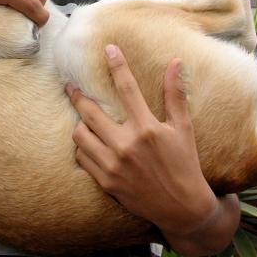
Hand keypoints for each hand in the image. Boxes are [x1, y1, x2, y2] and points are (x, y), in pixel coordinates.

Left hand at [68, 45, 239, 255]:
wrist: (183, 208)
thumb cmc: (185, 164)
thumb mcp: (183, 128)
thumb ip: (175, 94)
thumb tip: (176, 62)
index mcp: (147, 129)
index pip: (127, 88)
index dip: (117, 65)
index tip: (108, 49)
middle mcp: (126, 145)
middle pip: (90, 112)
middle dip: (77, 95)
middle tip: (71, 86)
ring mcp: (113, 165)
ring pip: (80, 135)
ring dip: (79, 123)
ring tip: (82, 117)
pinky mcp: (106, 182)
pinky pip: (82, 157)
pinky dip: (83, 146)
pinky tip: (88, 141)